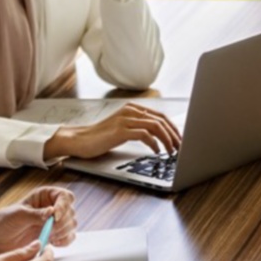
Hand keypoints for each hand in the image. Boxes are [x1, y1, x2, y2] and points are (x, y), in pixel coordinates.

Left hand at [0, 185, 76, 254]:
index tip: (55, 217)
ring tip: (48, 235)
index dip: (63, 206)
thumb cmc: (4, 221)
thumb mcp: (19, 215)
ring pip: (72, 224)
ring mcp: (54, 222)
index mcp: (44, 196)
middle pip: (70, 211)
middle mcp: (52, 207)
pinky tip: (54, 242)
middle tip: (49, 229)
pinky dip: (65, 241)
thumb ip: (36, 214)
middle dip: (62, 222)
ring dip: (63, 232)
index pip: (65, 196)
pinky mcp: (54, 235)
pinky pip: (69, 237)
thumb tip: (52, 212)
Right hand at [43, 102, 181, 161]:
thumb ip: (137, 127)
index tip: (180, 140)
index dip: (173, 128)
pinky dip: (154, 144)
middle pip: (161, 120)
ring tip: (172, 151)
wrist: (79, 140)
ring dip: (167, 140)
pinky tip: (156, 151)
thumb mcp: (122, 128)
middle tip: (180, 147)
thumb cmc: (100, 137)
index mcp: (132, 108)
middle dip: (174, 134)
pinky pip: (144, 135)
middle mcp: (130, 111)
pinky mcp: (120, 131)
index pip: (160, 116)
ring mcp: (125, 120)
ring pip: (156, 126)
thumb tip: (158, 136)